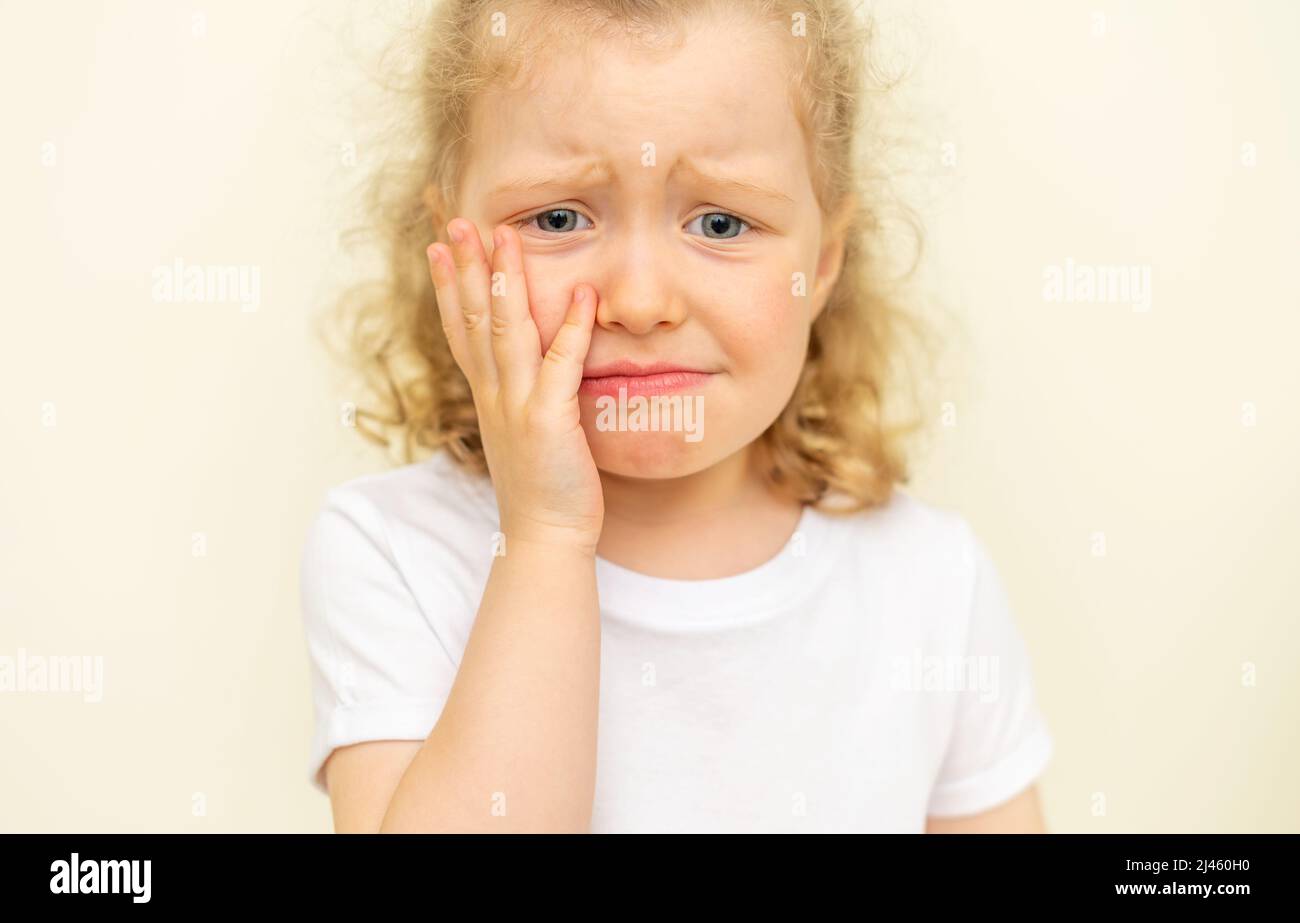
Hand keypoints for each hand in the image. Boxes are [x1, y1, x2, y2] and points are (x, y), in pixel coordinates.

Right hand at [427, 218, 603, 553]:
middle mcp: (494, 394)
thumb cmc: (542, 485)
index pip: (460, 328)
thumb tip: (531, 362)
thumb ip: (522, 392)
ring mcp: (517, 405)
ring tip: (503, 235)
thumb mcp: (522, 430)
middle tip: (454, 221)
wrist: (544, 536)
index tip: (439, 243)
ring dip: (503, 281)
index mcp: (487, 394)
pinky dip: (570, 328)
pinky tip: (581, 294)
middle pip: (472, 319)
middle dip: (463, 267)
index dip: (448, 284)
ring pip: (505, 331)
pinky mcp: (548, 421)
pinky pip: (560, 365)